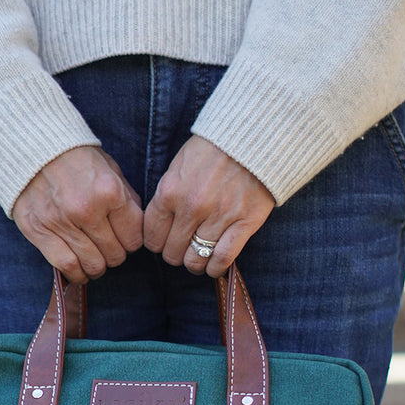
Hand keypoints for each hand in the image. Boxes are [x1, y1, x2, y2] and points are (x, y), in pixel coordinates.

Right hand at [12, 147, 144, 282]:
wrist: (35, 148)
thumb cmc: (78, 160)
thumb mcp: (110, 170)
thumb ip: (126, 199)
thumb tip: (137, 229)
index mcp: (109, 191)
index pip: (134, 237)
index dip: (132, 241)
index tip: (125, 239)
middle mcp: (87, 209)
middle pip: (115, 254)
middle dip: (116, 254)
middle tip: (109, 248)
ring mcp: (62, 222)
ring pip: (93, 264)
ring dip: (98, 267)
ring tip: (96, 261)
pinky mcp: (40, 231)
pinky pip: (66, 265)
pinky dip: (76, 274)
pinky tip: (79, 270)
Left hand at [143, 136, 274, 276]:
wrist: (253, 136)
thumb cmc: (212, 149)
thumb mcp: (179, 166)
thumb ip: (167, 197)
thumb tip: (160, 227)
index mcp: (170, 192)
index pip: (152, 237)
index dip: (157, 243)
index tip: (164, 241)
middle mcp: (192, 207)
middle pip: (172, 253)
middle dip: (174, 254)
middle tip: (183, 248)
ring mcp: (218, 217)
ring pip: (195, 260)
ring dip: (194, 263)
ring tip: (198, 258)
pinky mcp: (244, 223)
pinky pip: (222, 259)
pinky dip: (215, 268)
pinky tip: (214, 265)